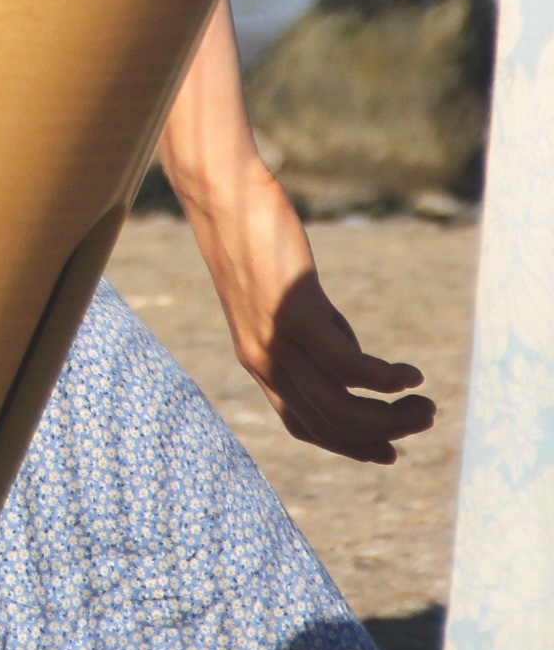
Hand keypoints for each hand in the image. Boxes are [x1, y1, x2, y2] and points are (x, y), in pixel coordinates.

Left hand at [182, 155, 435, 465]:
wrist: (223, 199)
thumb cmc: (257, 241)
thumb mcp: (290, 301)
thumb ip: (320, 334)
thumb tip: (355, 364)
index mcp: (261, 362)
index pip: (306, 425)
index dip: (350, 445)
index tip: (390, 451)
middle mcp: (265, 362)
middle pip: (330, 424)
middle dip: (384, 432)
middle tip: (424, 418)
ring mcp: (277, 341)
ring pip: (340, 407)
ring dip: (391, 416)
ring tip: (426, 406)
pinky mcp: (294, 313)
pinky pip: (347, 367)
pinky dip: (384, 379)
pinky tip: (409, 375)